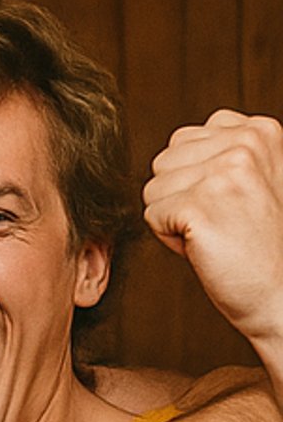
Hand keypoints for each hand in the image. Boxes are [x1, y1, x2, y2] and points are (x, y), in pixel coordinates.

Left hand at [144, 111, 282, 353]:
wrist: (282, 290)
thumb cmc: (260, 242)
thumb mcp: (251, 179)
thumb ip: (219, 154)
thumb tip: (172, 151)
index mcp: (259, 131)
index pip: (183, 138)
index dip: (193, 177)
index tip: (228, 200)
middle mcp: (245, 143)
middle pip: (163, 162)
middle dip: (179, 196)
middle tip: (220, 220)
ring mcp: (224, 172)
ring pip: (153, 190)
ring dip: (174, 218)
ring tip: (215, 232)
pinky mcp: (201, 204)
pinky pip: (152, 216)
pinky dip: (170, 239)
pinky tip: (207, 246)